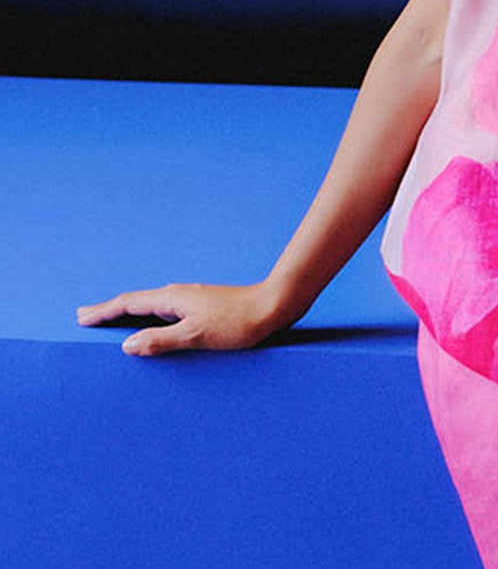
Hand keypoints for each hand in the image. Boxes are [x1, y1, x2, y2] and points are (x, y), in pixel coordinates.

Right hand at [76, 281, 285, 355]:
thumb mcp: (196, 336)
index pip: (129, 303)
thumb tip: (127, 345)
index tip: (82, 317)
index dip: (104, 311)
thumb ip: (161, 341)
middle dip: (110, 310)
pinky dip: (147, 318)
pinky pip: (164, 312)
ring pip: (150, 306)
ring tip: (112, 321)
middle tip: (86, 317)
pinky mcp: (200, 308)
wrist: (271, 307)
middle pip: (136, 301)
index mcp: (173, 299)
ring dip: (128, 313)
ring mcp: (190, 300)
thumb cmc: (236, 324)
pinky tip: (151, 325)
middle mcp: (178, 295)